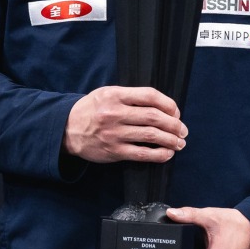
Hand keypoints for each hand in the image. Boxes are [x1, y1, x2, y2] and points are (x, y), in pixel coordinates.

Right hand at [62, 86, 186, 163]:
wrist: (65, 129)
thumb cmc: (93, 110)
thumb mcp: (108, 94)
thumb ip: (132, 97)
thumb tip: (165, 107)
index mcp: (115, 95)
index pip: (150, 96)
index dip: (169, 104)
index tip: (176, 112)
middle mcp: (115, 113)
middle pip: (154, 117)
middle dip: (175, 124)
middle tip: (183, 130)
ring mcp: (114, 133)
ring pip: (151, 136)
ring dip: (171, 140)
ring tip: (180, 142)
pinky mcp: (113, 151)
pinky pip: (142, 154)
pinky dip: (159, 154)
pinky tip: (168, 154)